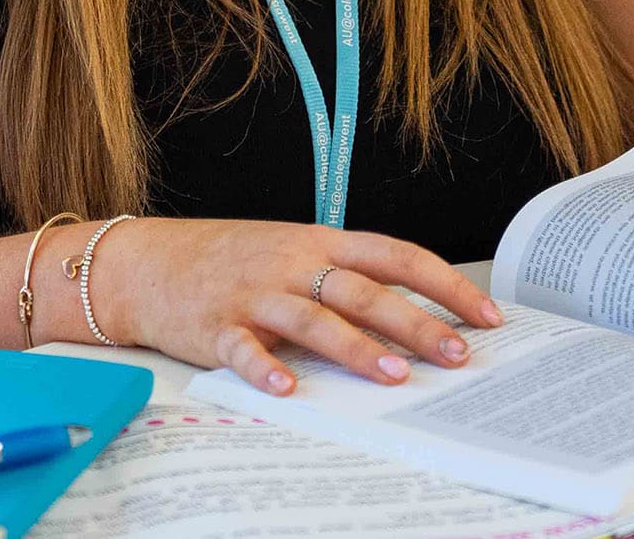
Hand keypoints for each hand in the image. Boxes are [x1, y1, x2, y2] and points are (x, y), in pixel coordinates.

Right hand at [87, 218, 501, 395]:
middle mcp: (294, 263)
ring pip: (315, 319)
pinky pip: (243, 349)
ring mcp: (255, 294)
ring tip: (394, 375)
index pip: (397, 257)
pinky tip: (287, 390)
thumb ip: (344, 278)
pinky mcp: (215, 326)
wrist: (147, 262)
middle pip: (366, 291)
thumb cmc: (230, 260)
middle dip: (417, 324)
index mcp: (321, 242)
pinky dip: (265, 369)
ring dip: (357, 348)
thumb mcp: (293, 253)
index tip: (486, 315)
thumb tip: (411, 319)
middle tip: (459, 354)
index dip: (445, 285)